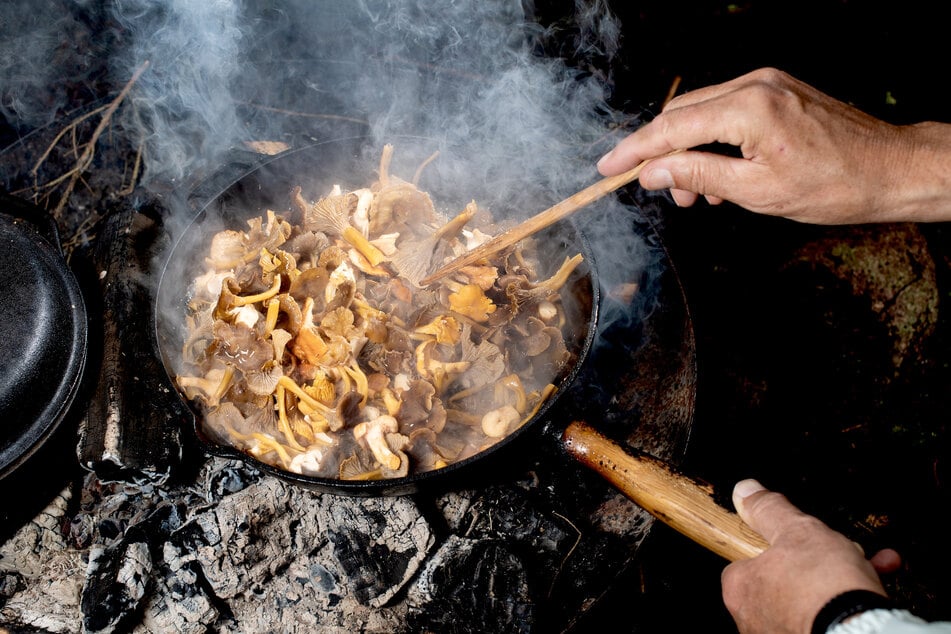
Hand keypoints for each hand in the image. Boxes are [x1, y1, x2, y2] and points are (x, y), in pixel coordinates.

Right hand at [597, 67, 950, 223]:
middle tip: (658, 192)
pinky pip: (726, 111)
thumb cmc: (833, 185)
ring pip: (702, 112)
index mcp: (748, 108)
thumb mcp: (756, 192)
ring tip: (694, 195)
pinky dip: (711, 140)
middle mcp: (755, 85)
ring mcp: (767, 83)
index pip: (672, 127)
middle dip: (661, 154)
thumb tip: (652, 173)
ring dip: (687, 150)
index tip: (607, 168)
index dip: (635, 151)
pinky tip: (717, 175)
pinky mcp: (777, 90)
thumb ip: (696, 175)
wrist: (891, 170)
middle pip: (681, 113)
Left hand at [720, 479, 900, 633]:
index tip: (804, 537)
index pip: (750, 558)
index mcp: (741, 589)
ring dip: (841, 577)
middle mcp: (754, 618)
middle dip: (821, 559)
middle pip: (786, 575)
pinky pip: (828, 615)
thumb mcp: (796, 530)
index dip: (782, 542)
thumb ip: (768, 509)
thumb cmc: (823, 587)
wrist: (861, 632)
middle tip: (842, 550)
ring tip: (868, 566)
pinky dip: (848, 601)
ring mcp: (781, 632)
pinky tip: (871, 591)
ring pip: (812, 595)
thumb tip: (745, 491)